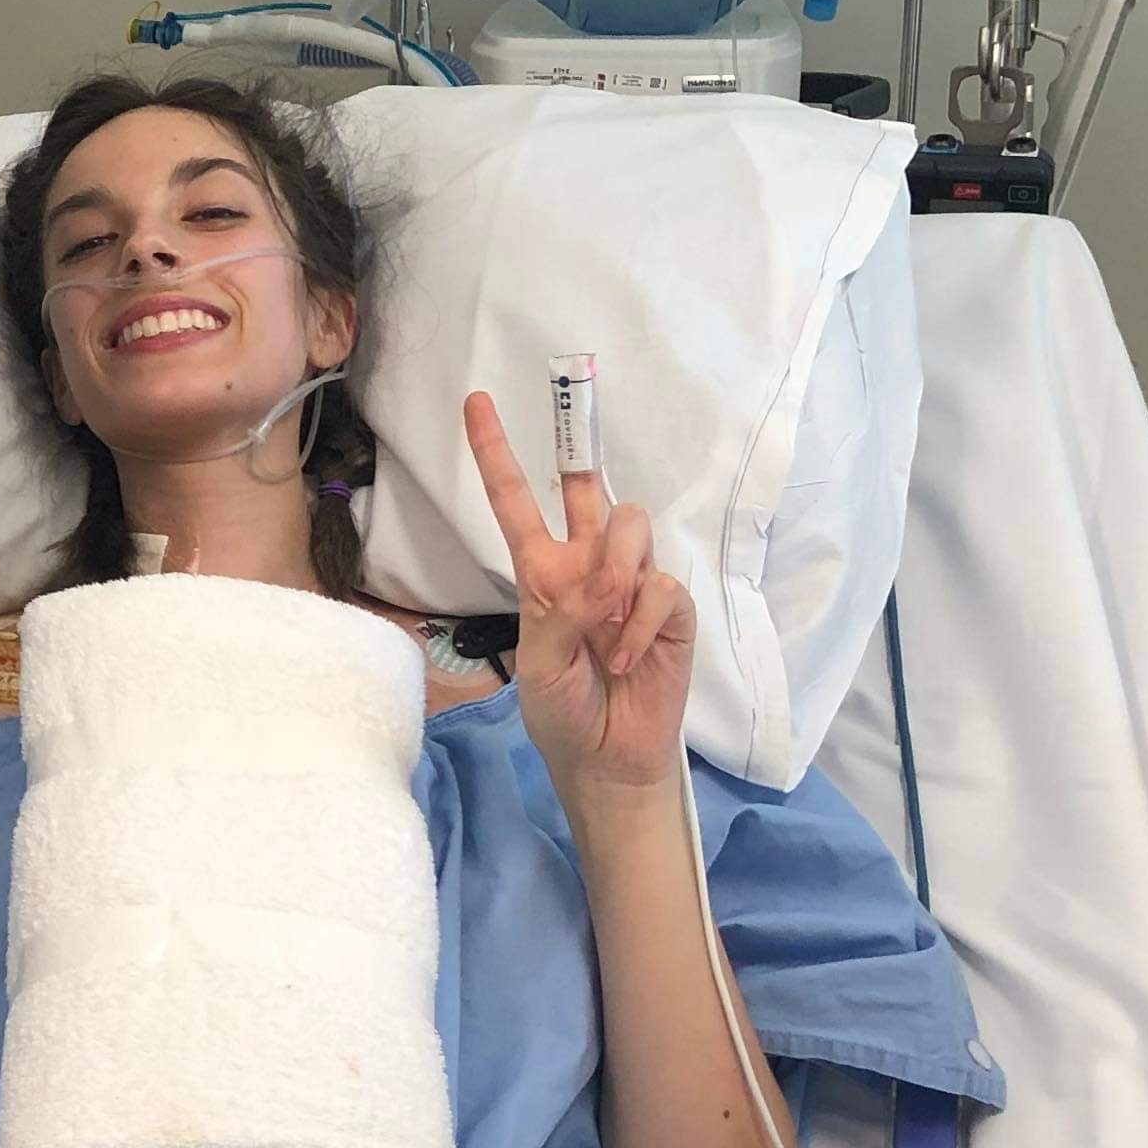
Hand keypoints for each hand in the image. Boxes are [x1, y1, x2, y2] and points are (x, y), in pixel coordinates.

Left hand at [462, 389, 693, 797]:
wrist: (607, 757)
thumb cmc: (562, 710)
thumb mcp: (539, 665)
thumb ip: (562, 616)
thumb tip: (602, 583)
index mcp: (541, 572)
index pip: (516, 501)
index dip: (497, 452)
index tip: (476, 402)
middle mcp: (587, 564)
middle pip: (589, 487)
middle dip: (582, 443)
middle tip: (580, 391)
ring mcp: (631, 582)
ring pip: (631, 524)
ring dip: (616, 568)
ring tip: (606, 622)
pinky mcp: (670, 608)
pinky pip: (661, 584)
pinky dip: (642, 622)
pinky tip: (628, 656)